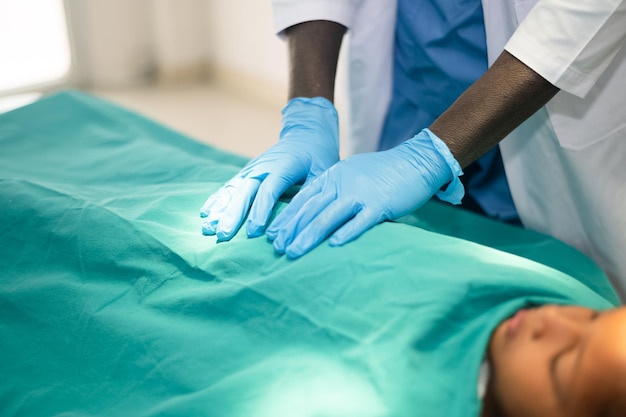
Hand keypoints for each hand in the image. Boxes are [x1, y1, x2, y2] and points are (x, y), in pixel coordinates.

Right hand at [200, 97, 338, 240]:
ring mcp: (252, 169)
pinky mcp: (246, 172)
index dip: (261, 211)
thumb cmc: (318, 156)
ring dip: (220, 210)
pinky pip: (229, 186)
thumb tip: (303, 219)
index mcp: (284, 166)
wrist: (306, 133)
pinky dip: (217, 200)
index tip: (254, 232)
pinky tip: (206, 213)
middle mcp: (263, 166)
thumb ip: (312, 193)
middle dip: (233, 214)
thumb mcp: (323, 172)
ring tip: (208, 228)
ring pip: (233, 190)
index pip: (269, 190)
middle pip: (245, 191)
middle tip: (223, 235)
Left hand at [266, 129, 463, 257]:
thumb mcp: (350, 173)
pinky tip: (333, 245)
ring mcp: (360, 194)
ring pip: (328, 217)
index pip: (303, 199)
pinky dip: (346, 233)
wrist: (415, 162)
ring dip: (309, 236)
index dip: (287, 217)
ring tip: (294, 251)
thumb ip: (332, 188)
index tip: (272, 234)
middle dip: (291, 230)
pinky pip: (360, 221)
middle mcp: (342, 184)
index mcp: (333, 176)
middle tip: (277, 248)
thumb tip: (313, 209)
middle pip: (310, 209)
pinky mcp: (379, 205)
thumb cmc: (381, 172)